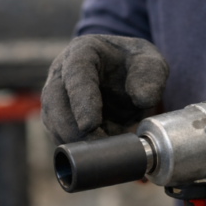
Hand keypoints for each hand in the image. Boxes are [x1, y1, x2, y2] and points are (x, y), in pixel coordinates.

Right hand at [41, 35, 168, 144]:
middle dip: (73, 130)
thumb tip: (143, 98)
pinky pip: (60, 137)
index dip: (81, 100)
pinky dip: (77, 148)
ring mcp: (57, 97)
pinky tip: (97, 153)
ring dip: (75, 142)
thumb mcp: (151, 63)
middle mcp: (62, 73)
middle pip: (55, 102)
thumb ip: (151, 76)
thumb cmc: (134, 66)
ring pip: (54, 123)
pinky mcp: (59, 119)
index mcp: (83, 52)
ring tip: (103, 151)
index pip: (76, 73)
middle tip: (99, 146)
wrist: (124, 77)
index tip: (90, 124)